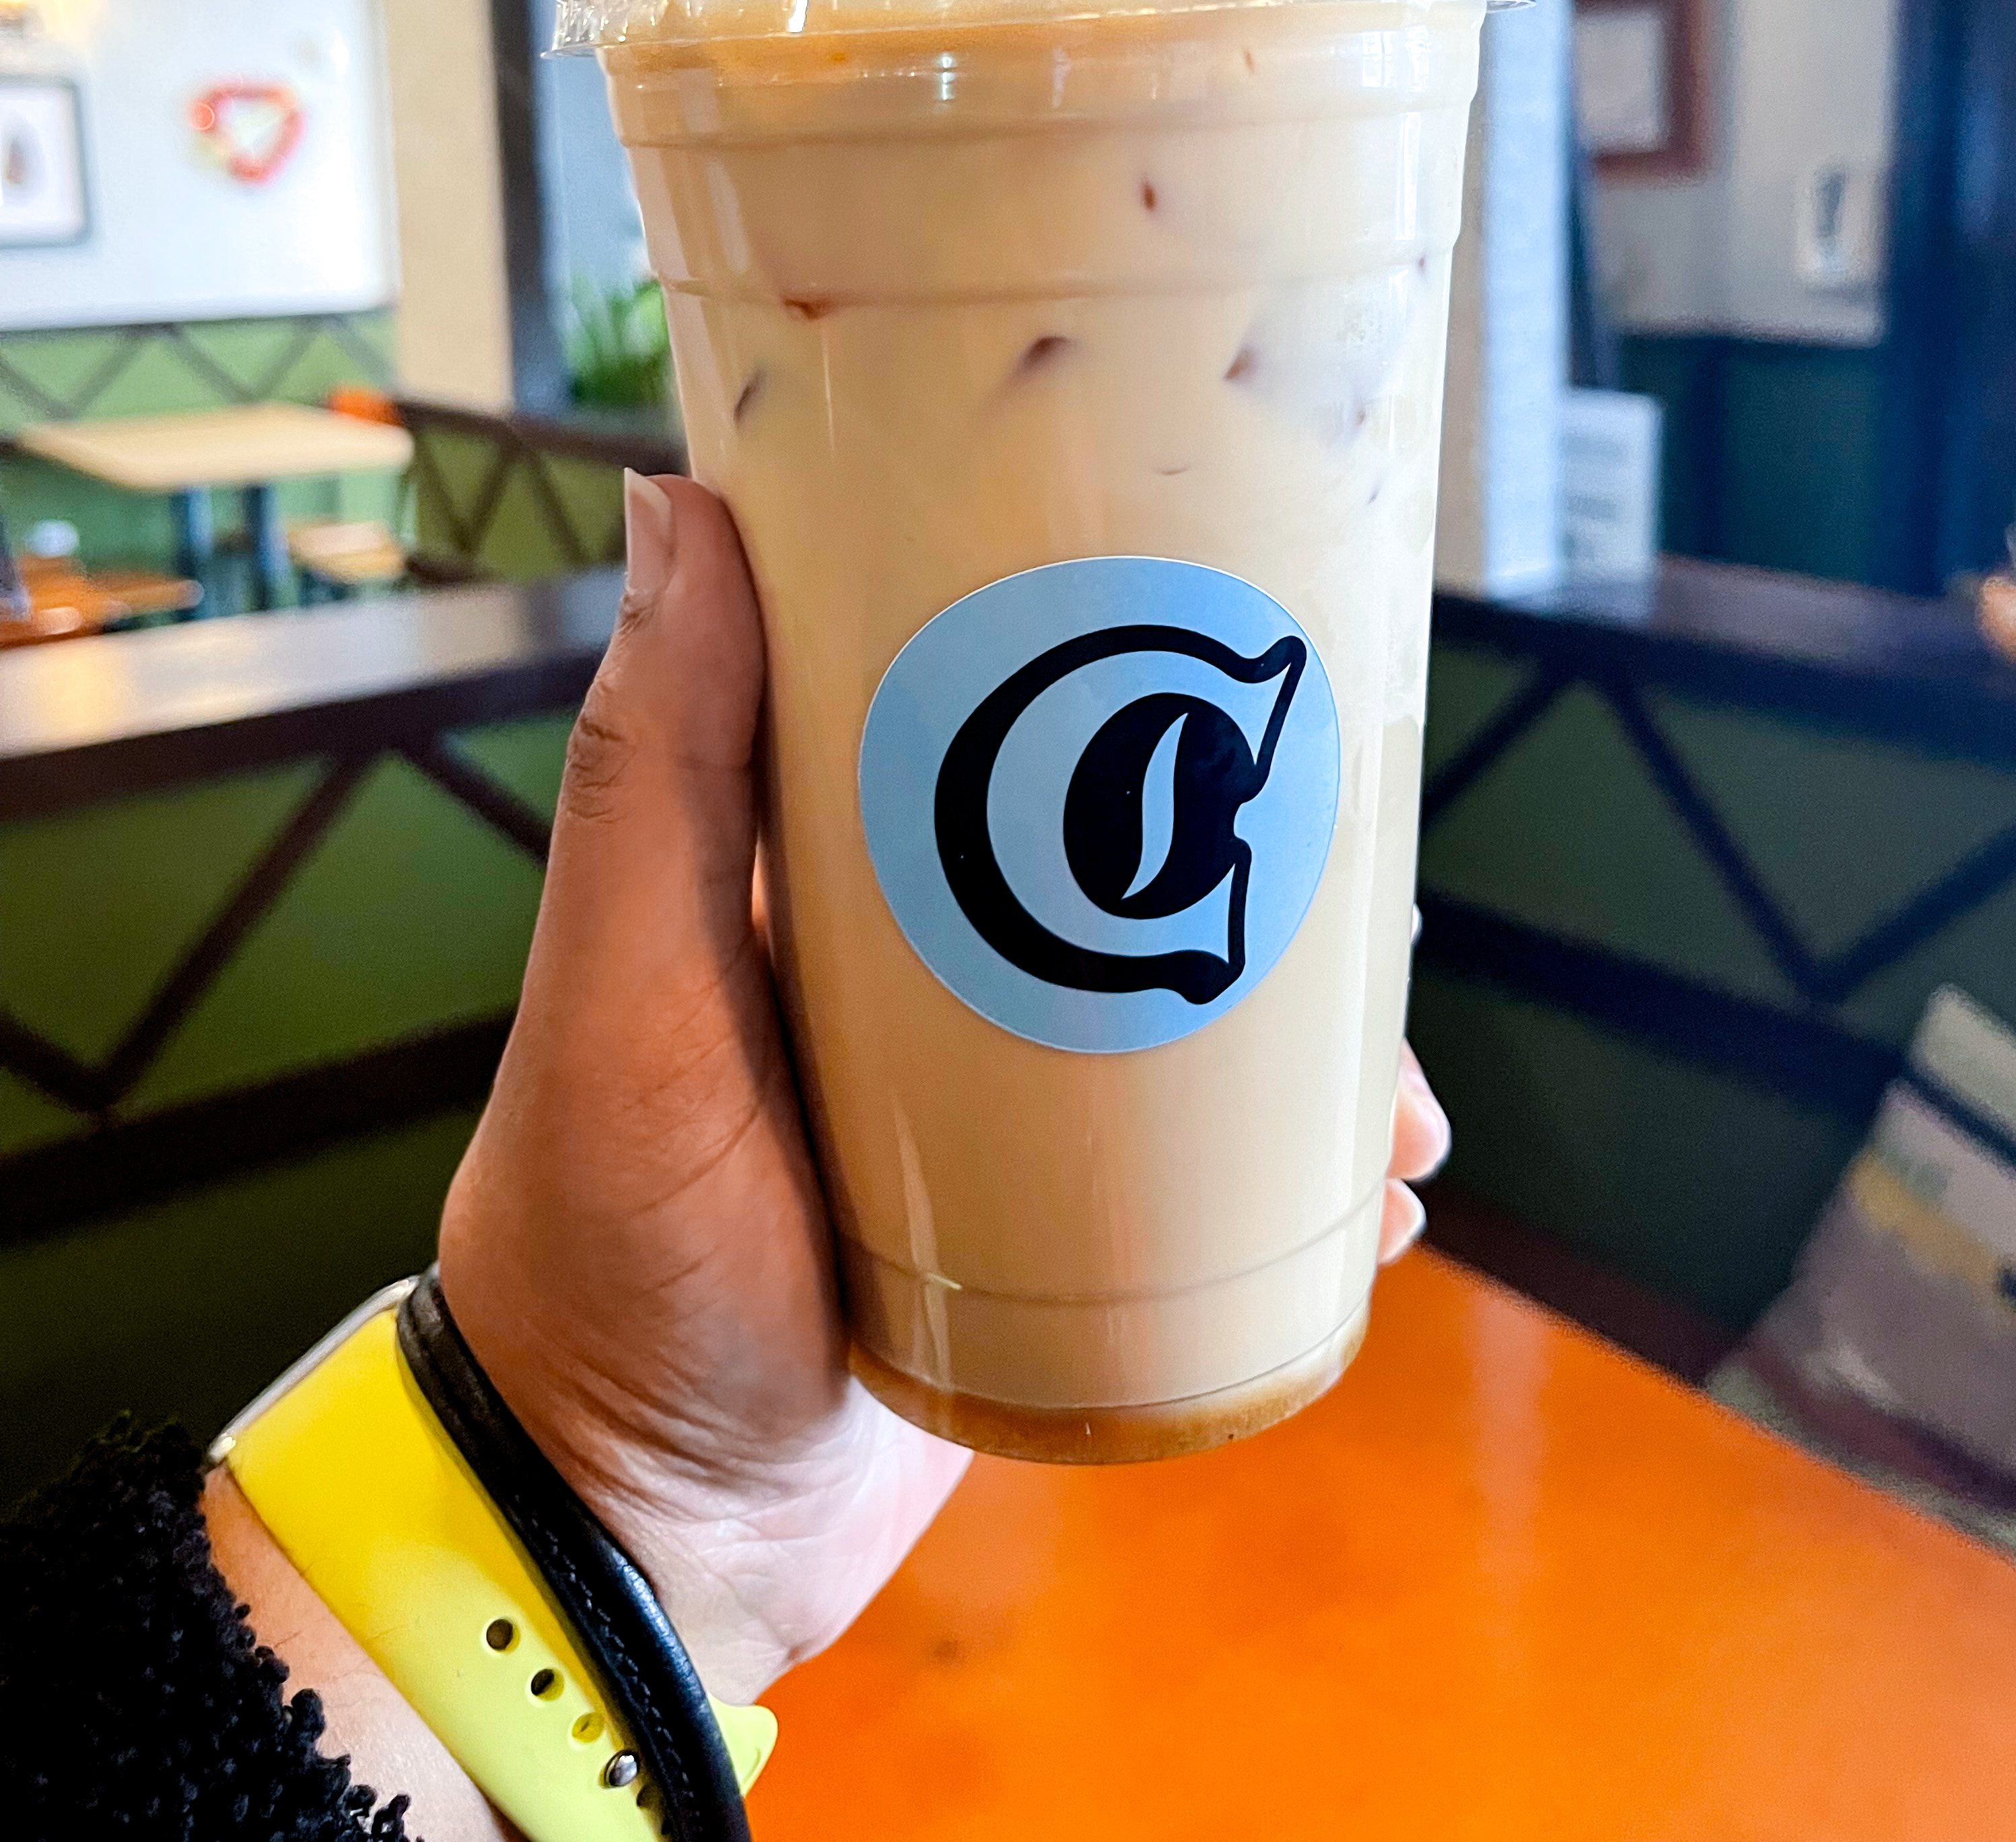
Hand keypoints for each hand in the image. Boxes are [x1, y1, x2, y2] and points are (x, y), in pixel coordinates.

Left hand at [439, 477, 1451, 1705]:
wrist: (627, 1535)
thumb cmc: (599, 1247)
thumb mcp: (621, 991)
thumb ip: (653, 767)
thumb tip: (681, 498)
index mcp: (828, 885)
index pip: (989, 729)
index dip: (1119, 679)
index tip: (1241, 645)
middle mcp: (927, 984)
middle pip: (1133, 883)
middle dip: (1270, 886)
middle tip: (1377, 905)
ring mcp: (1001, 1126)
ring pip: (1194, 1040)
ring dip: (1317, 1051)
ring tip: (1398, 1099)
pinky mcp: (1051, 1257)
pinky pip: (1204, 1198)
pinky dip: (1297, 1192)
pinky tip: (1376, 1201)